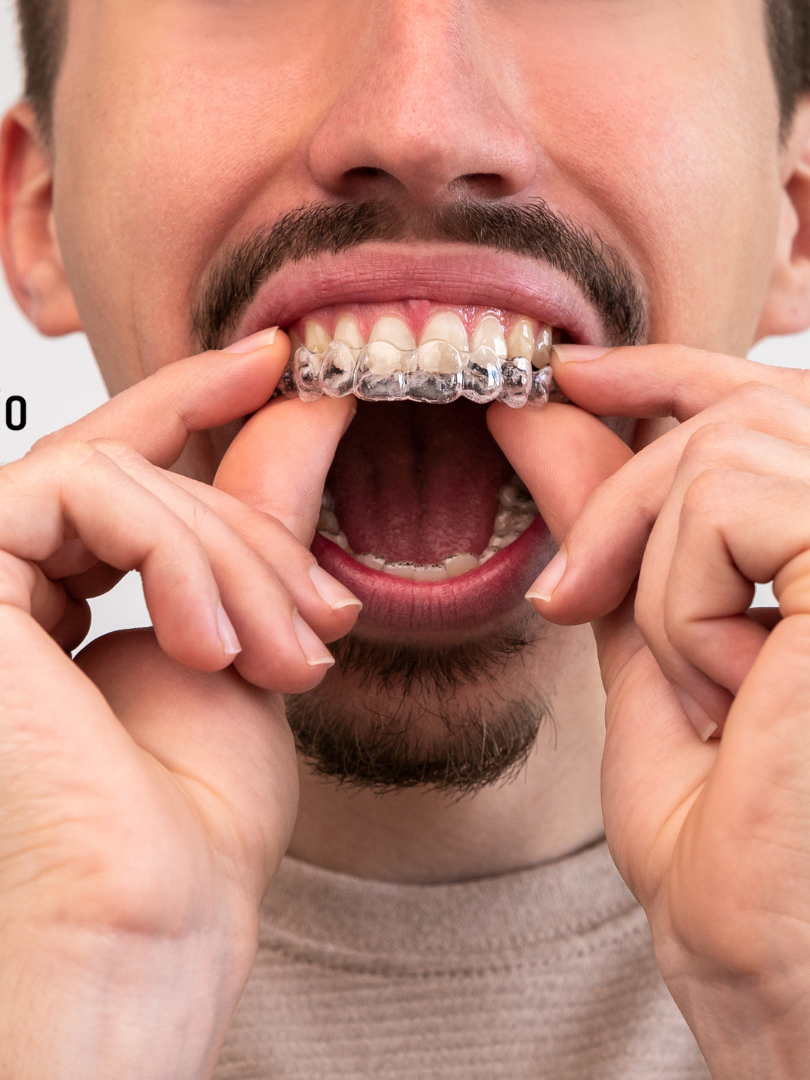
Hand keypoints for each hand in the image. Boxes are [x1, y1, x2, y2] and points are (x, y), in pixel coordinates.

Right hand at [0, 332, 358, 1078]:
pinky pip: (85, 491)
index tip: (273, 358)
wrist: (149, 919)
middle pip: (131, 471)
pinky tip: (214, 643)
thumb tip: (303, 404)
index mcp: (59, 604)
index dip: (190, 398)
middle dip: (248, 533)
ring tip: (285, 655)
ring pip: (117, 474)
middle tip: (323, 624)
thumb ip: (251, 518)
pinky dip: (175, 553)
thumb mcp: (246, 636)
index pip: (118, 469)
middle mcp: (3, 587)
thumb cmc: (192, 816)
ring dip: (227, 555)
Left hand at [489, 347, 809, 1077]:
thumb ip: (622, 536)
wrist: (780, 982)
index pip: (768, 406)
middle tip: (569, 595)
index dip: (672, 368)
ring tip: (700, 684)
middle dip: (624, 490)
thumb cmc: (732, 852)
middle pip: (742, 412)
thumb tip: (554, 417)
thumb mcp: (655, 659)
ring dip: (662, 572)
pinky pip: (734, 507)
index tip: (577, 373)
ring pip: (728, 450)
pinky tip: (733, 692)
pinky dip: (685, 600)